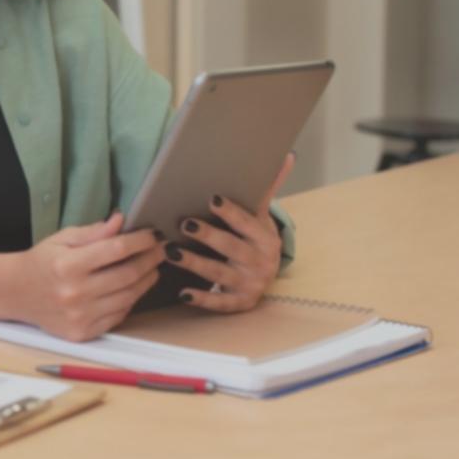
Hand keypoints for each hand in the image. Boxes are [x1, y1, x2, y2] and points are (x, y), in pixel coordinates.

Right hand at [14, 214, 165, 340]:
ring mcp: (79, 316)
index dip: (140, 241)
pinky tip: (133, 287)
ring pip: (128, 297)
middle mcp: (74, 293)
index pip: (116, 250)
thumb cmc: (41, 262)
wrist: (16, 293)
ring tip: (152, 267)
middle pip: (128, 275)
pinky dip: (130, 300)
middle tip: (161, 250)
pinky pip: (119, 316)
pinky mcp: (82, 333)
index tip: (153, 234)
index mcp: (67, 265)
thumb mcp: (61, 239)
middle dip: (150, 260)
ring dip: (146, 280)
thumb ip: (93, 232)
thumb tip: (121, 220)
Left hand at [168, 152, 293, 312]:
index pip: (247, 223)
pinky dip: (201, 299)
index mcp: (266, 238)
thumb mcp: (261, 217)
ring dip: (194, 263)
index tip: (213, 199)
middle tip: (184, 222)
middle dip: (208, 235)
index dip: (231, 213)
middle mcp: (260, 262)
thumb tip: (288, 156)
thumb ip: (268, 189)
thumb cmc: (255, 239)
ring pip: (218, 273)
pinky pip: (218, 302)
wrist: (265, 276)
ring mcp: (249, 284)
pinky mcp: (238, 303)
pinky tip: (182, 293)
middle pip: (230, 247)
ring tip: (170, 251)